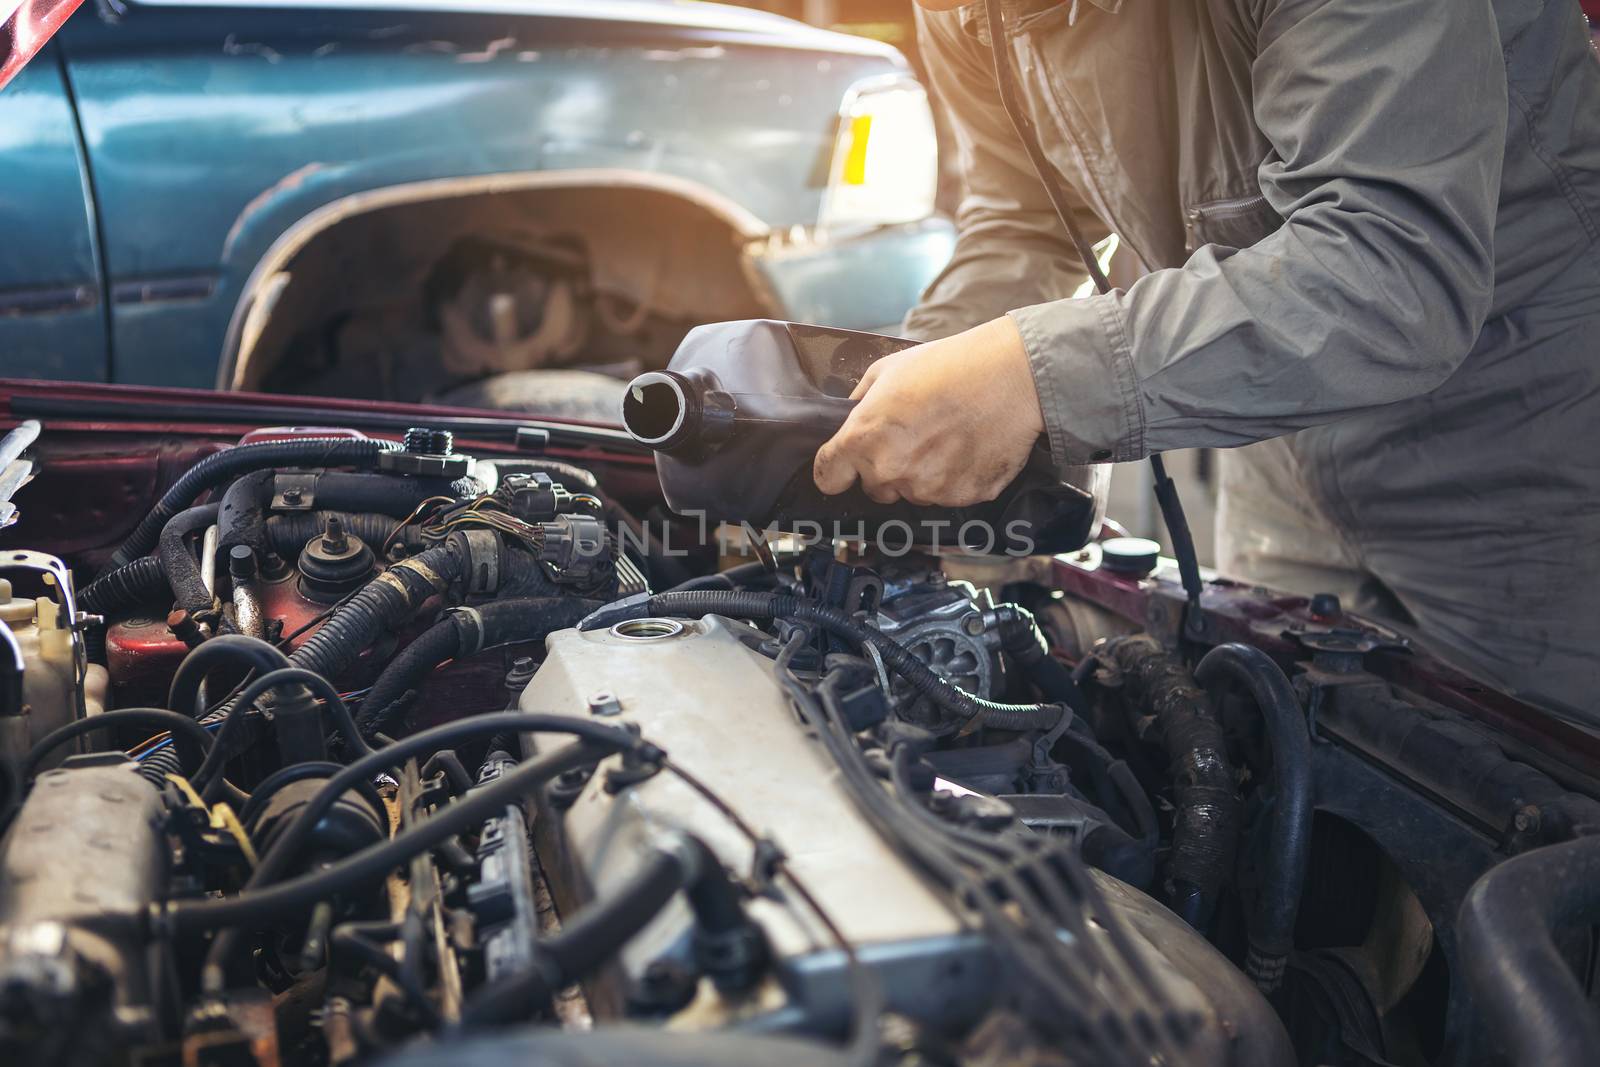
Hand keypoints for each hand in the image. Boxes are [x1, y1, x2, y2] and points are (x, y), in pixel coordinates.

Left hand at [813, 316, 1044, 506]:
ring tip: (946, 436)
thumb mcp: (888, 370)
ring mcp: (929, 489)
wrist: (1010, 376)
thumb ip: (860, 401)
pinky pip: (949, 494)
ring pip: (913, 493)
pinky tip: (967, 446)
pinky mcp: (963, 497)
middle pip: (874, 489)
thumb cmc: (948, 366)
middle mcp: (891, 471)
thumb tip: (851, 416)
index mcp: (863, 440)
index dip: (836, 470)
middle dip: (885, 468)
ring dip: (922, 474)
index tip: (843, 466)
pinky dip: (955, 477)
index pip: (827, 478)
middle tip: (912, 437)